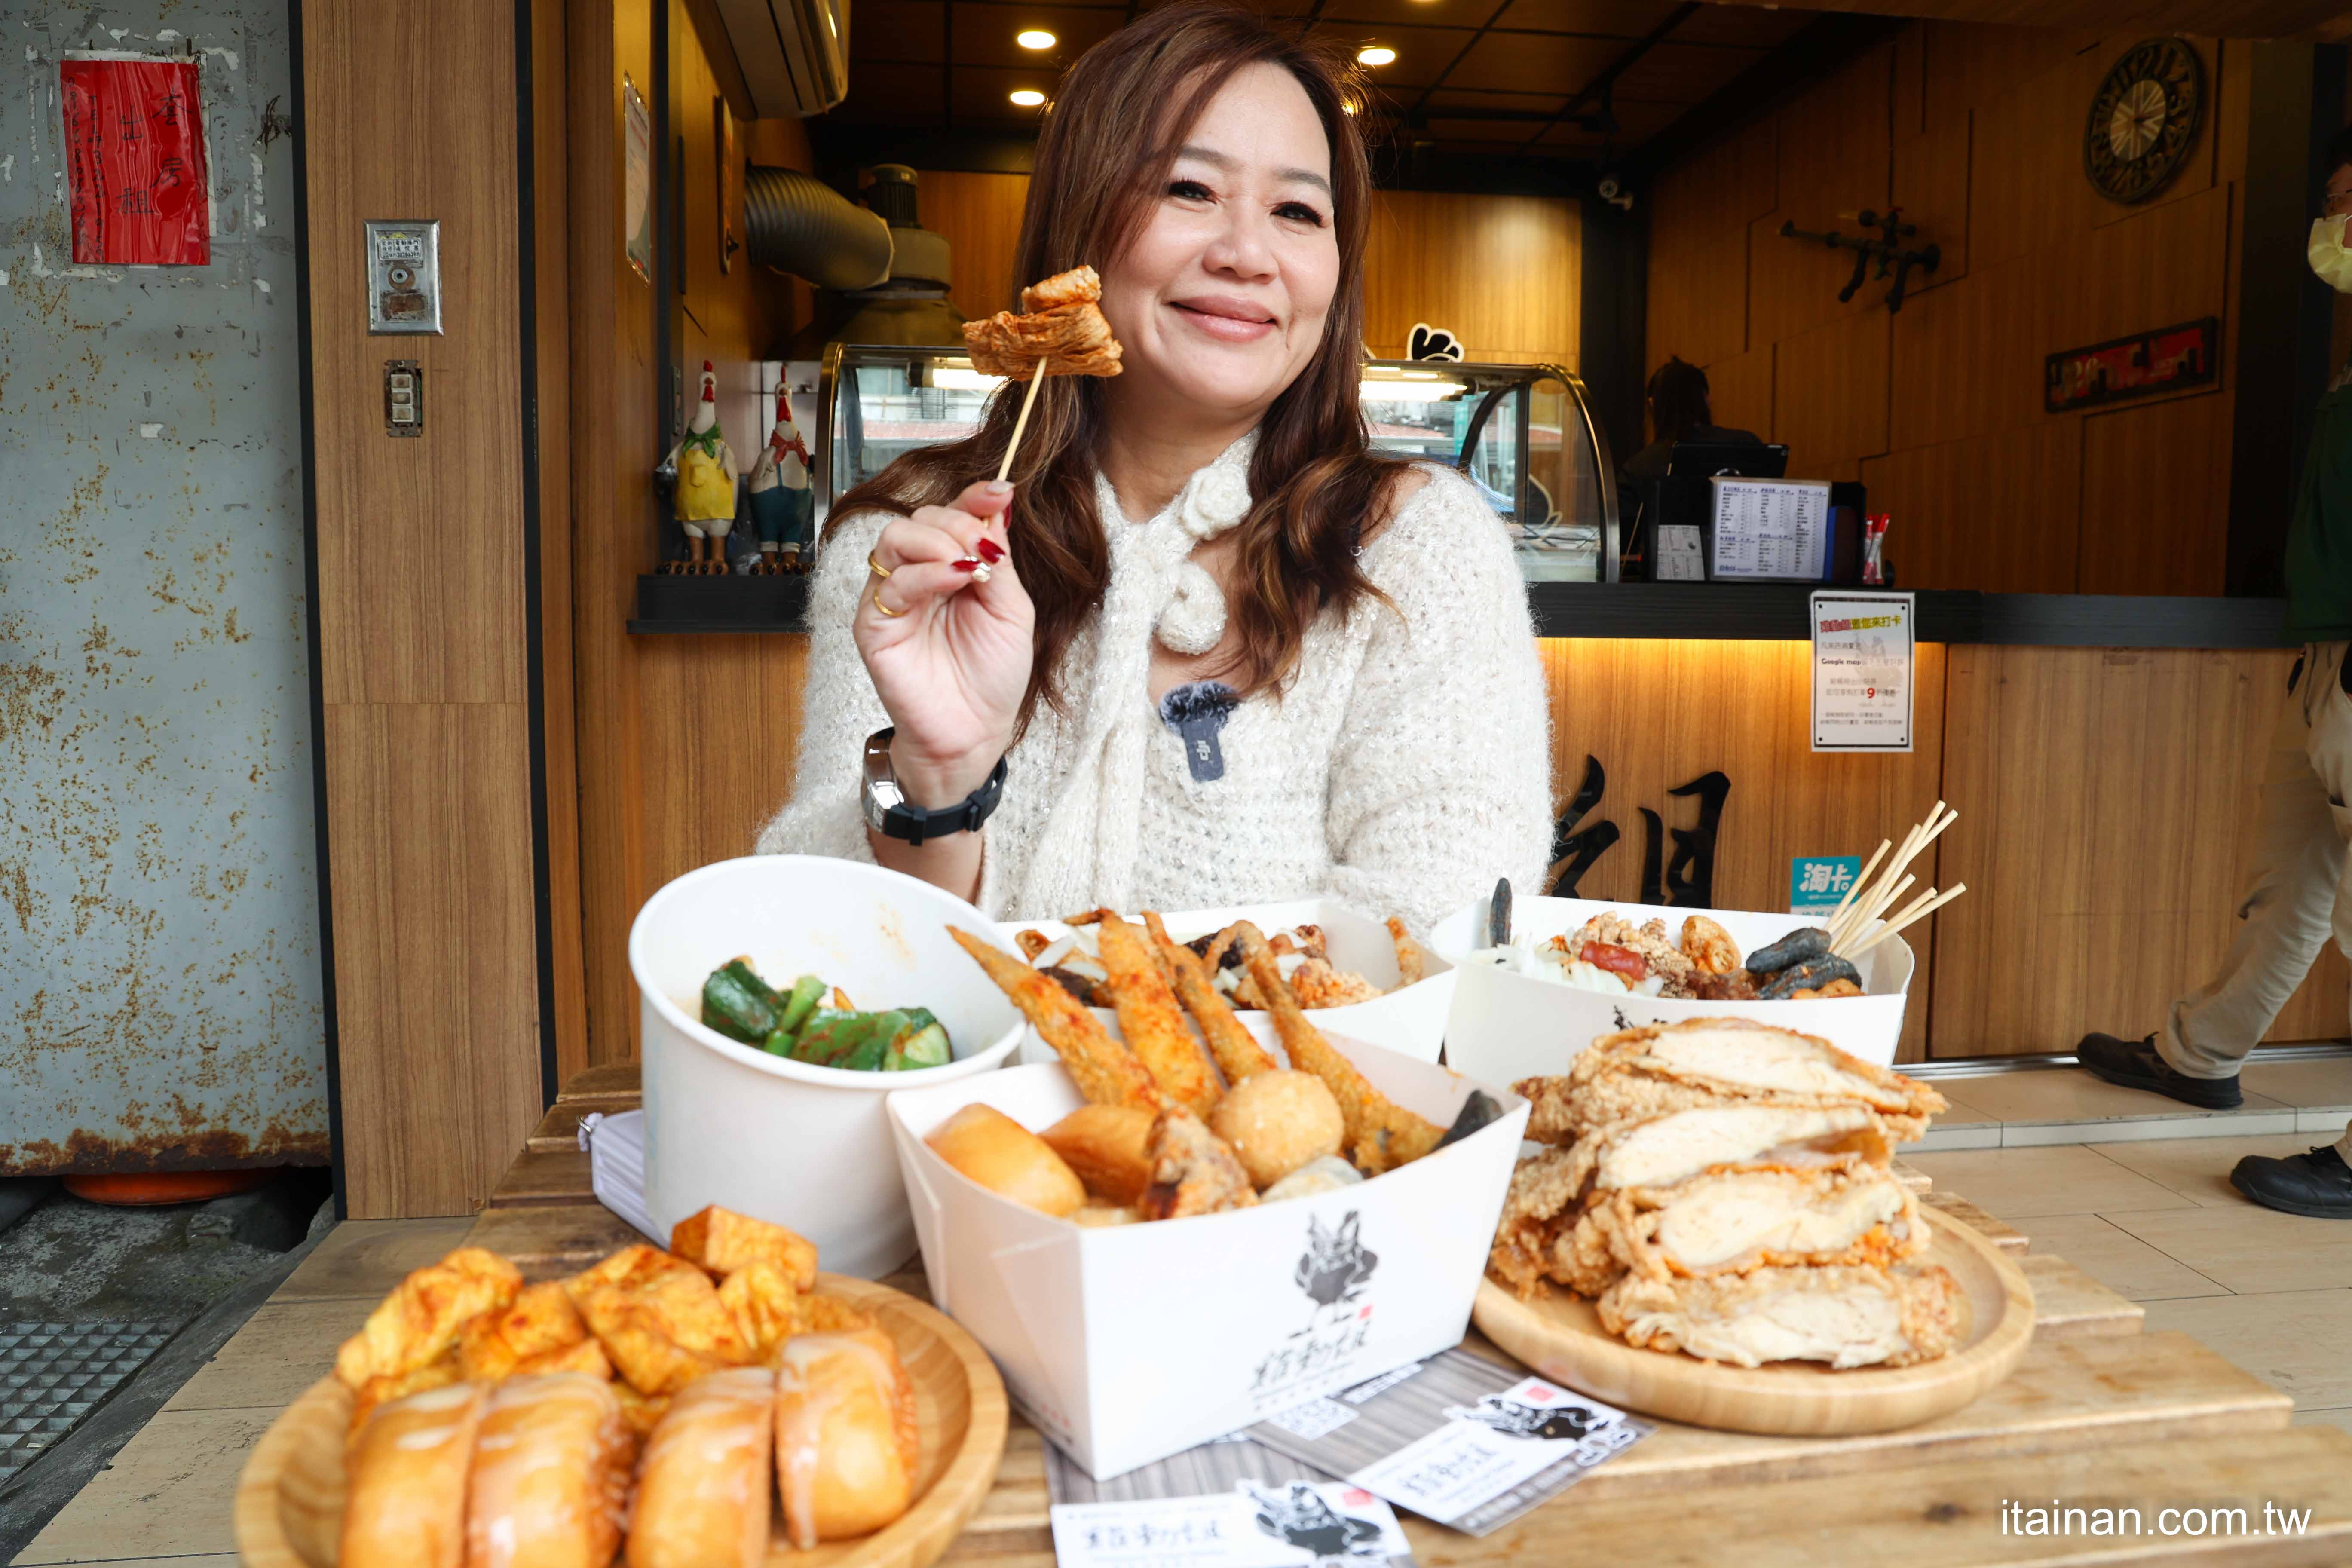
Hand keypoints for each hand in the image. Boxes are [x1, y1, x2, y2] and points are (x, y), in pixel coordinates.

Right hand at [856, 480, 1030, 808]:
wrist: (975, 732)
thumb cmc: (993, 676)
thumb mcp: (1011, 609)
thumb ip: (999, 559)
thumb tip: (997, 506)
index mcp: (953, 567)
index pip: (953, 515)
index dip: (973, 497)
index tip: (1000, 492)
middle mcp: (919, 576)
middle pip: (922, 517)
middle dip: (957, 524)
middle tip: (984, 551)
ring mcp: (893, 598)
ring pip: (896, 537)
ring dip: (937, 540)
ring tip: (967, 566)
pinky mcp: (874, 623)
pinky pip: (890, 581)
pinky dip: (925, 572)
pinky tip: (954, 579)